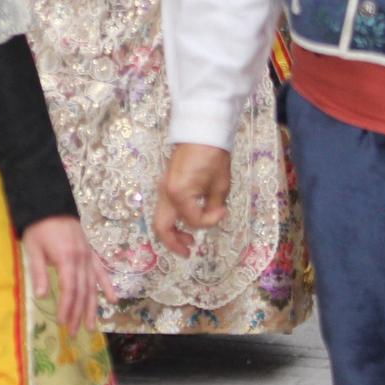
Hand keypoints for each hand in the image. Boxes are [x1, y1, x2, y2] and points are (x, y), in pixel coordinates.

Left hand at [23, 216, 112, 332]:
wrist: (51, 205)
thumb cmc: (39, 228)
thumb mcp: (33, 249)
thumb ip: (39, 272)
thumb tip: (42, 296)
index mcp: (66, 259)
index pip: (69, 289)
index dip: (68, 308)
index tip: (64, 323)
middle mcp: (81, 260)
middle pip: (82, 291)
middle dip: (79, 313)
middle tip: (75, 332)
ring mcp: (88, 257)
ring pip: (93, 286)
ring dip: (92, 307)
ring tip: (91, 326)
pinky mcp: (91, 253)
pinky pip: (101, 272)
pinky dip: (108, 286)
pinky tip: (113, 299)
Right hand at [154, 143, 231, 257]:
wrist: (201, 132)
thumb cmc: (212, 156)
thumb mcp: (220, 185)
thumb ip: (214, 207)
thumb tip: (213, 217)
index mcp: (179, 194)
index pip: (193, 220)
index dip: (211, 222)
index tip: (224, 212)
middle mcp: (166, 194)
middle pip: (161, 227)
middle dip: (173, 243)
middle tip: (188, 252)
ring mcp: (163, 189)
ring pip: (161, 219)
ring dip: (173, 232)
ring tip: (188, 241)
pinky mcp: (166, 185)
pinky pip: (166, 208)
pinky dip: (174, 219)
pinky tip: (187, 221)